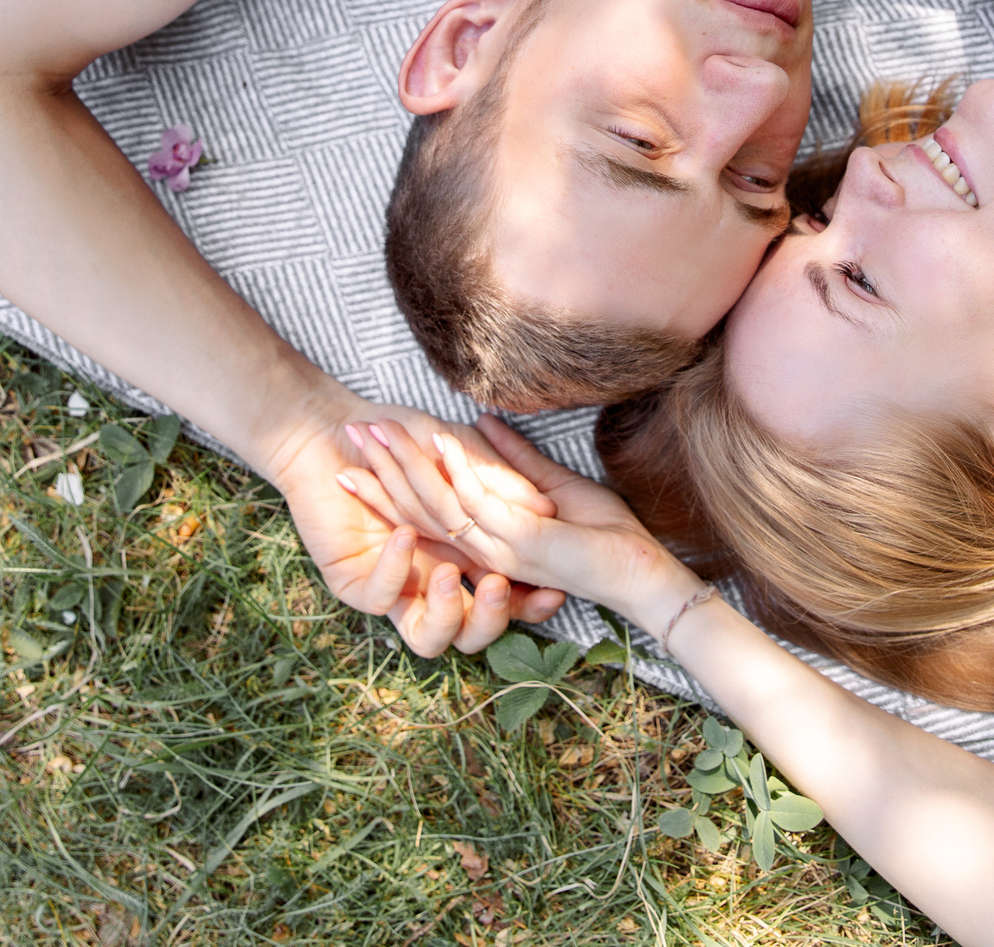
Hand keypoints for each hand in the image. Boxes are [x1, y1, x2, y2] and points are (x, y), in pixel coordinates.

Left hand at [267, 409, 566, 657]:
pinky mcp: (357, 583)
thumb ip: (498, 481)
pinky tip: (403, 534)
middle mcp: (436, 578)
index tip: (554, 591)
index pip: (508, 595)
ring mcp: (397, 587)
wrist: (338, 424)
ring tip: (449, 575)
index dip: (531, 603)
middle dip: (494, 619)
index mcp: (468, 554)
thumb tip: (547, 511)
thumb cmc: (403, 433)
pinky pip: (381, 598)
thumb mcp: (460, 451)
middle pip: (475, 631)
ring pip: (428, 639)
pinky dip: (394, 568)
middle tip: (498, 586)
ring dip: (447, 615)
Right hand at [345, 417, 697, 627]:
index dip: (387, 479)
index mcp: (485, 539)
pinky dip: (459, 471)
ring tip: (380, 431)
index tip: (358, 447)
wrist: (642, 574)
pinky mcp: (521, 545)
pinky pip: (480, 504)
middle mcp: (480, 550)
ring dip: (407, 466)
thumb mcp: (552, 486)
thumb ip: (515, 460)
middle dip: (381, 469)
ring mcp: (497, 550)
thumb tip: (485, 418)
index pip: (422, 508)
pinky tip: (442, 442)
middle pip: (415, 506)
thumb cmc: (603, 535)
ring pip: (436, 504)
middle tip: (351, 433)